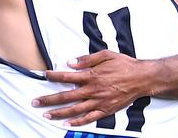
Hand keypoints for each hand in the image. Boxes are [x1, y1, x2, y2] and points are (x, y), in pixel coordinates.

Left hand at [34, 50, 149, 126]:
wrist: (142, 78)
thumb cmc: (123, 64)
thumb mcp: (105, 55)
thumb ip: (86, 59)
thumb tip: (70, 62)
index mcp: (91, 75)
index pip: (67, 76)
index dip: (54, 76)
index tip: (44, 75)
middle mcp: (93, 90)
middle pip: (66, 96)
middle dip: (49, 99)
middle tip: (35, 102)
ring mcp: (99, 102)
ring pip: (75, 109)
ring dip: (59, 113)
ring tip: (46, 115)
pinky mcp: (106, 110)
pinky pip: (89, 118)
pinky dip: (78, 122)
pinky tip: (67, 124)